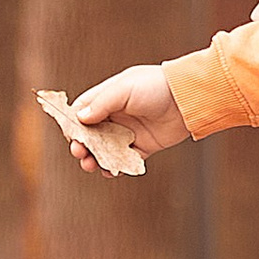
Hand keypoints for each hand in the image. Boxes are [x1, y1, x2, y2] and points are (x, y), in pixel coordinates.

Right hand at [68, 65, 188, 164]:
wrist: (187, 99)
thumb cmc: (155, 87)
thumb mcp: (124, 89)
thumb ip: (101, 103)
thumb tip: (79, 118)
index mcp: (108, 98)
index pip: (82, 111)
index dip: (73, 124)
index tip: (70, 135)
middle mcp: (116, 116)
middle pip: (91, 134)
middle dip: (82, 145)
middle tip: (79, 152)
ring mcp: (129, 132)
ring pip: (105, 150)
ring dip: (96, 159)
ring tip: (91, 165)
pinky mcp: (143, 147)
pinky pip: (125, 160)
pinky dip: (116, 167)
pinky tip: (111, 171)